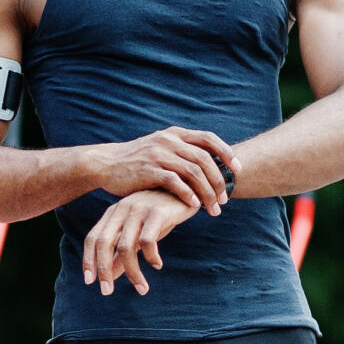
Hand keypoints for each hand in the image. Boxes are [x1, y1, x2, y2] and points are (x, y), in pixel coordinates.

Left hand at [83, 190, 197, 294]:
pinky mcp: (157, 212)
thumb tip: (109, 275)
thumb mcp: (139, 233)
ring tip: (142, 288)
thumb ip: (122, 252)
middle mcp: (122, 209)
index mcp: (113, 213)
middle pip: (104, 243)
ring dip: (132, 272)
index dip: (88, 260)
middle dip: (103, 270)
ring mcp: (139, 209)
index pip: (93, 238)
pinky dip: (151, 257)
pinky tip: (157, 265)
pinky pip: (147, 241)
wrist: (188, 190)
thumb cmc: (160, 214)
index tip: (89, 282)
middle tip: (106, 292)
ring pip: (126, 247)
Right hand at [87, 128, 233, 214]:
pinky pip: (175, 182)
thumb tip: (209, 164)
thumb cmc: (136, 161)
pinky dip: (187, 194)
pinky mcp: (148, 170)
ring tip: (213, 208)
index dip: (226, 153)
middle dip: (219, 181)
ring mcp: (158, 154)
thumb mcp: (160, 148)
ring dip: (207, 192)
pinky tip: (194, 206)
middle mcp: (169, 141)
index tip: (237, 170)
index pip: (209, 139)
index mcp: (175, 134)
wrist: (105, 164)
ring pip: (193, 172)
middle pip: (204, 159)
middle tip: (225, 200)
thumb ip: (181, 152)